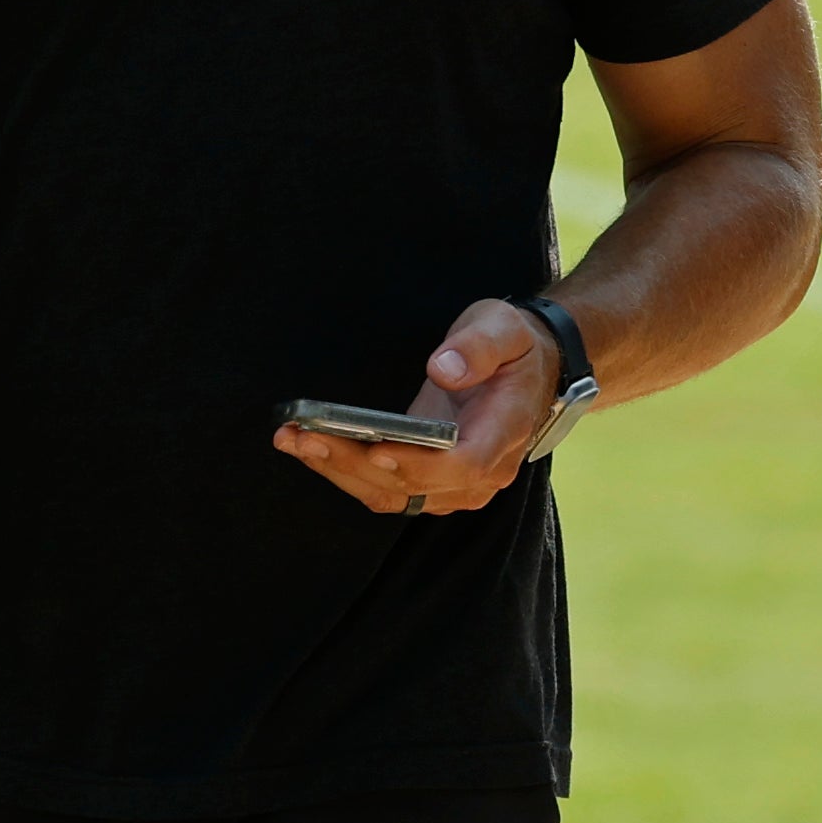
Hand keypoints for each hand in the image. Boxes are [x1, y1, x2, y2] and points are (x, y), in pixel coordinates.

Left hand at [273, 299, 560, 515]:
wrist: (529, 368)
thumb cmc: (514, 346)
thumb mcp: (504, 328)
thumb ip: (477, 347)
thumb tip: (442, 369)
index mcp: (503, 434)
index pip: (463, 465)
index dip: (419, 465)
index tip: (377, 449)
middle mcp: (480, 473)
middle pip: (414, 486)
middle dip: (354, 464)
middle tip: (304, 436)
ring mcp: (454, 484)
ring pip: (391, 494)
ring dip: (339, 471)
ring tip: (292, 439)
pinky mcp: (428, 480)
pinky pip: (383, 488)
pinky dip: (345, 471)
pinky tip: (309, 446)